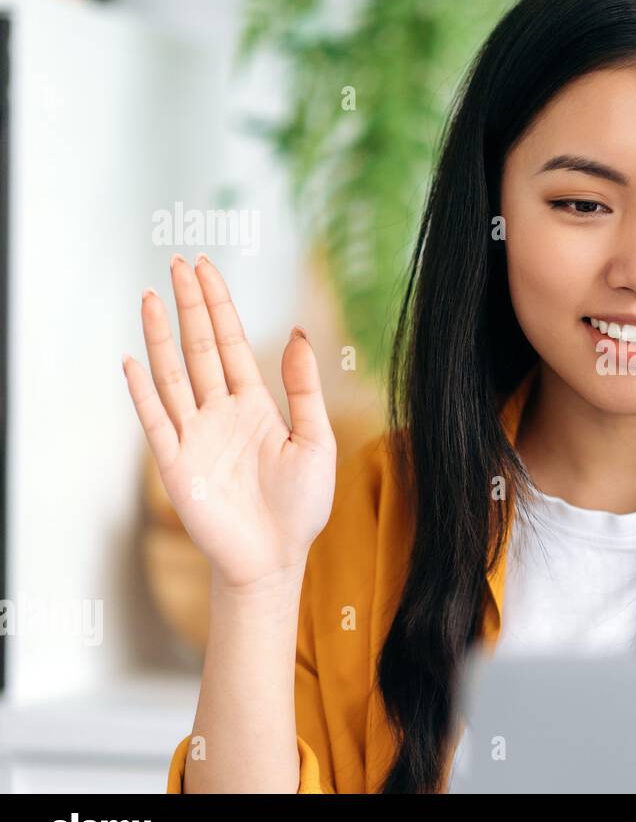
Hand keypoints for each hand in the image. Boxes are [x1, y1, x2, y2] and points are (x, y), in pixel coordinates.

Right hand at [122, 255, 336, 589]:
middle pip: (200, 348)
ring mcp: (196, 436)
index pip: (232, 344)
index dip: (219, 306)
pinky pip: (156, 421)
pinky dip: (143, 391)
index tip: (205, 269)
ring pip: (173, 375)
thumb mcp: (316, 440)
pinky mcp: (177, 465)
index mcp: (255, 406)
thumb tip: (299, 333)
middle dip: (190, 306)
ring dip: (160, 337)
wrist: (276, 558)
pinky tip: (133, 359)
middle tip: (178, 264)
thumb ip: (304, 388)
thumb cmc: (301, 505)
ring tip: (151, 296)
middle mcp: (220, 414)